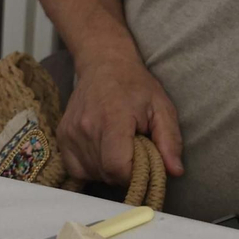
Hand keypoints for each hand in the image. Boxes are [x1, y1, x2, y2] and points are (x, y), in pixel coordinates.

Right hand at [57, 54, 183, 183]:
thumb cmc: (136, 85)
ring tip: (120, 147)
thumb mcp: (162, 107)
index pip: (117, 167)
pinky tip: (104, 152)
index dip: (135, 174)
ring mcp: (70, 133)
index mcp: (112, 120)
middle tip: (135, 152)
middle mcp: (86, 128)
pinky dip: (92, 168)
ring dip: (109, 170)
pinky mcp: (62, 136)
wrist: (104, 63)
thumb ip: (170, 140)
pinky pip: (76, 169)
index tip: (144, 164)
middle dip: (125, 172)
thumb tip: (176, 171)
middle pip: (106, 174)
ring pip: (91, 173)